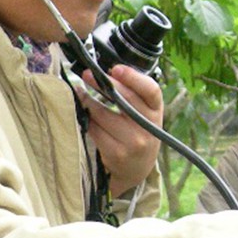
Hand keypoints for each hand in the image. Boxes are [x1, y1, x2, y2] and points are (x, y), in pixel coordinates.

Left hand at [76, 64, 162, 196]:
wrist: (136, 169)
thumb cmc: (138, 133)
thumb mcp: (145, 114)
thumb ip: (134, 94)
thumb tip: (108, 72)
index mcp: (157, 111)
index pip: (151, 90)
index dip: (133, 77)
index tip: (115, 68)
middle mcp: (148, 127)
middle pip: (124, 99)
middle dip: (102, 84)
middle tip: (88, 74)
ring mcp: (134, 142)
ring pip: (104, 114)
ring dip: (88, 102)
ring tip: (80, 93)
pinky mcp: (117, 154)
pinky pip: (95, 130)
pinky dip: (86, 119)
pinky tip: (83, 113)